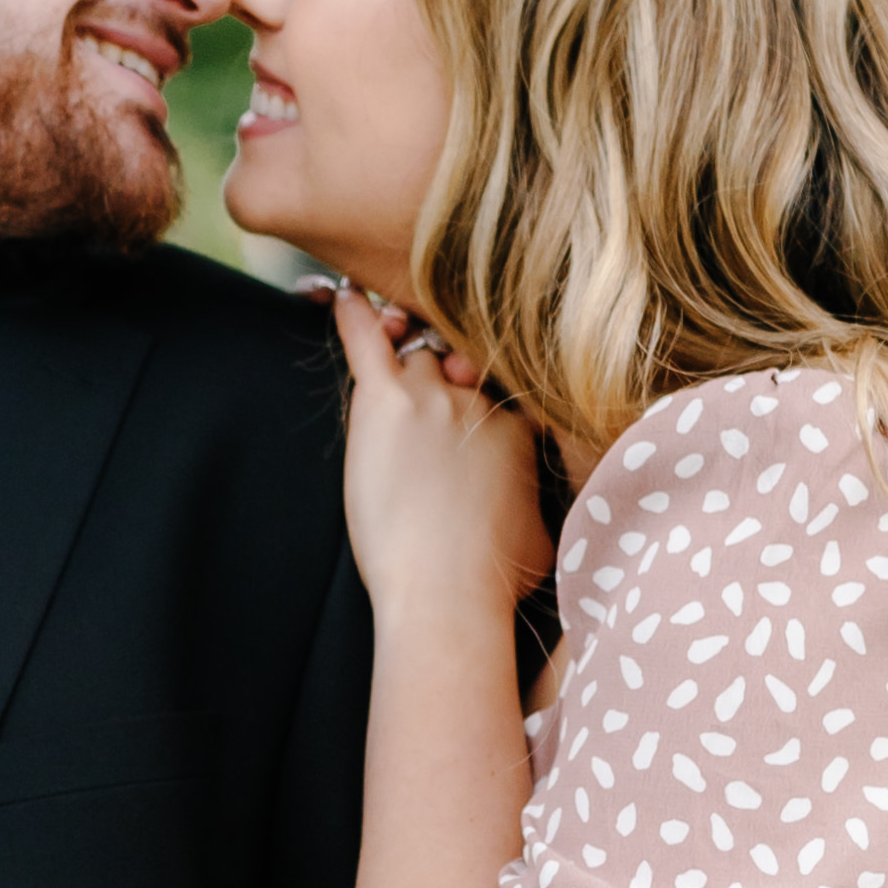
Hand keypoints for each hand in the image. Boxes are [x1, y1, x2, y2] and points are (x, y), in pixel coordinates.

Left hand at [330, 288, 551, 634]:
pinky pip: (365, 341)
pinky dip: (354, 317)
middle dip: (443, 378)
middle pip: (456, 367)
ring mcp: (433, 396)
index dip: (477, 400)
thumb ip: (538, 503)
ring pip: (416, 356)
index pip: (497, 390)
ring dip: (403, 355)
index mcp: (520, 427)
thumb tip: (535, 510)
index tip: (465, 415)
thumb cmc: (492, 577)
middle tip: (425, 401)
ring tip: (389, 346)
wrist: (447, 592)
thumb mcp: (542, 534)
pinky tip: (344, 296)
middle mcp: (480, 401)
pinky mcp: (386, 401)